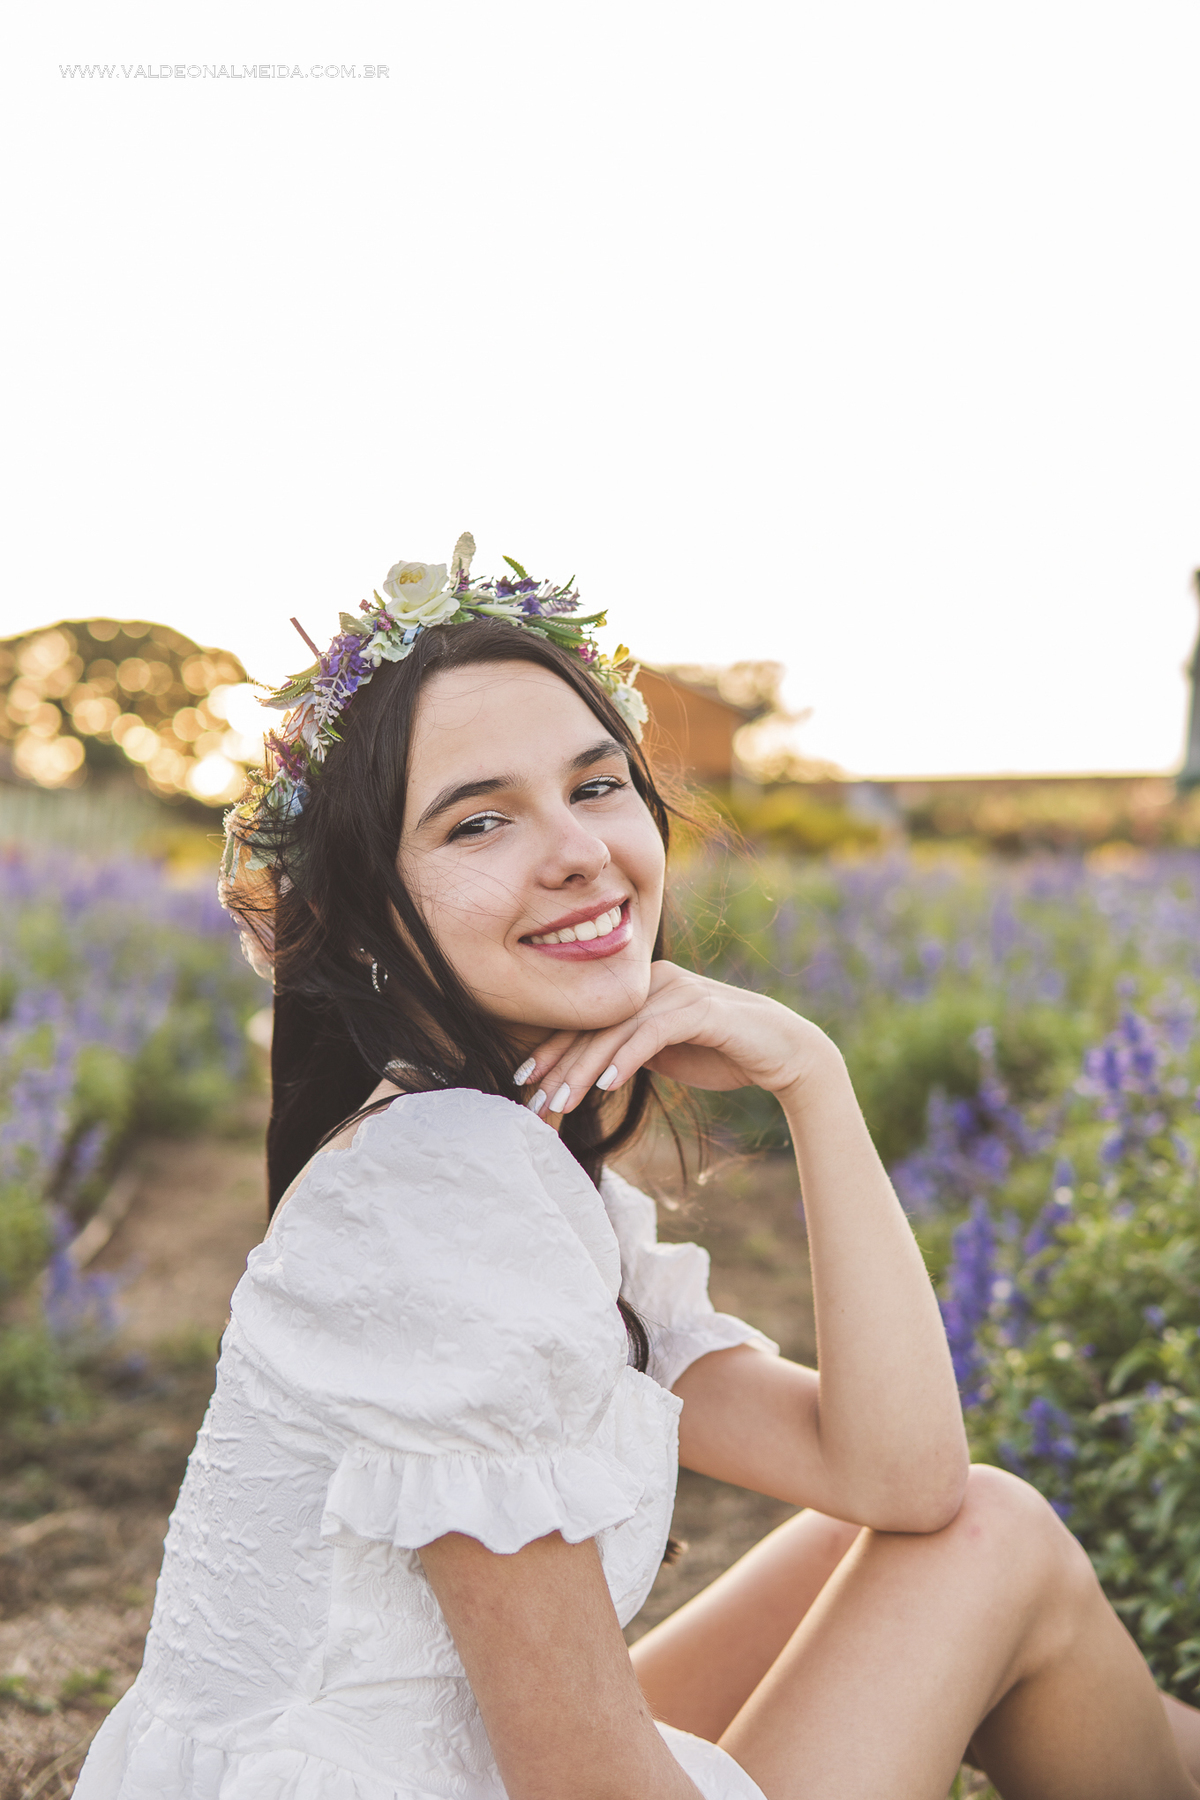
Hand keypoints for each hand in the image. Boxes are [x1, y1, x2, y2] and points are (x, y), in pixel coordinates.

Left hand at [514, 961, 836, 1115]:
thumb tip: (585, 1071)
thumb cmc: (722, 1053)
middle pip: (594, 1023)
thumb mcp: (664, 1053)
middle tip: (534, 1101)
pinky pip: (653, 1033)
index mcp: (642, 988)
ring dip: (585, 1068)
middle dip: (558, 1064)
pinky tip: (605, 1085)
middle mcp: (655, 982)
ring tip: (561, 1100)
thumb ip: (629, 1050)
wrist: (783, 1052)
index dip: (550, 1051)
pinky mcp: (701, 1009)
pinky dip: (627, 1058)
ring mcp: (678, 991)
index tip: (524, 1083)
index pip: (586, 1020)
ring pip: (617, 1030)